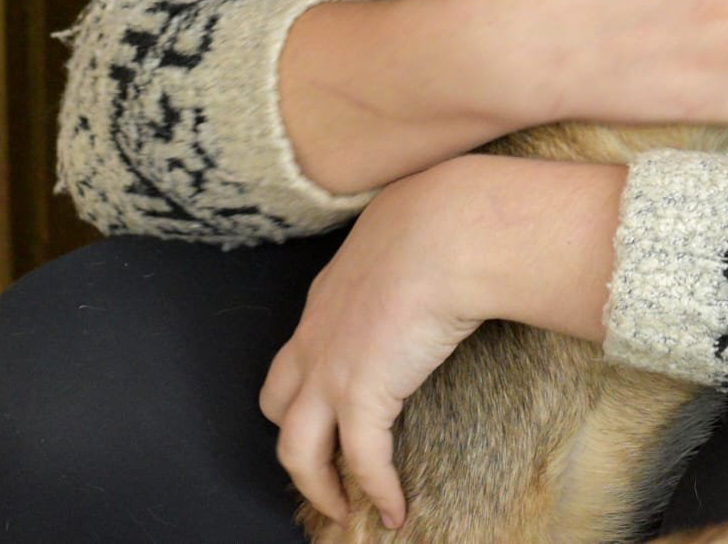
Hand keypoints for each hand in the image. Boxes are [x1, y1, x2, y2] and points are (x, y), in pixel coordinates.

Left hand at [258, 154, 623, 529]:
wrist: (449, 231)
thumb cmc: (443, 217)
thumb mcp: (411, 226)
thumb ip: (410, 247)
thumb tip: (449, 244)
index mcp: (329, 294)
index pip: (303, 349)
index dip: (313, 384)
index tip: (337, 405)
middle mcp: (317, 336)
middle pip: (277, 402)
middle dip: (296, 435)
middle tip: (326, 462)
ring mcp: (331, 371)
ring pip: (295, 449)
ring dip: (319, 484)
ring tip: (344, 507)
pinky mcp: (361, 399)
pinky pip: (364, 464)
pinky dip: (378, 492)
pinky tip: (396, 510)